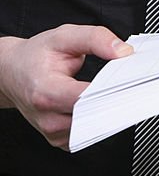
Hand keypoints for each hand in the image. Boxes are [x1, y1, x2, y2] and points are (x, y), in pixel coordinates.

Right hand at [0, 25, 132, 147]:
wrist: (12, 72)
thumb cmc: (36, 55)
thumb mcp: (64, 36)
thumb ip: (95, 39)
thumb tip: (123, 51)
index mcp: (46, 91)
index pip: (88, 98)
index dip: (111, 88)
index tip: (129, 79)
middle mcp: (48, 117)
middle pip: (94, 115)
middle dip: (114, 98)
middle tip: (125, 82)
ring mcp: (53, 132)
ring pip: (94, 126)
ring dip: (106, 109)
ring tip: (105, 89)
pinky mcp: (59, 139)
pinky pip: (87, 133)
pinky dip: (96, 118)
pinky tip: (95, 103)